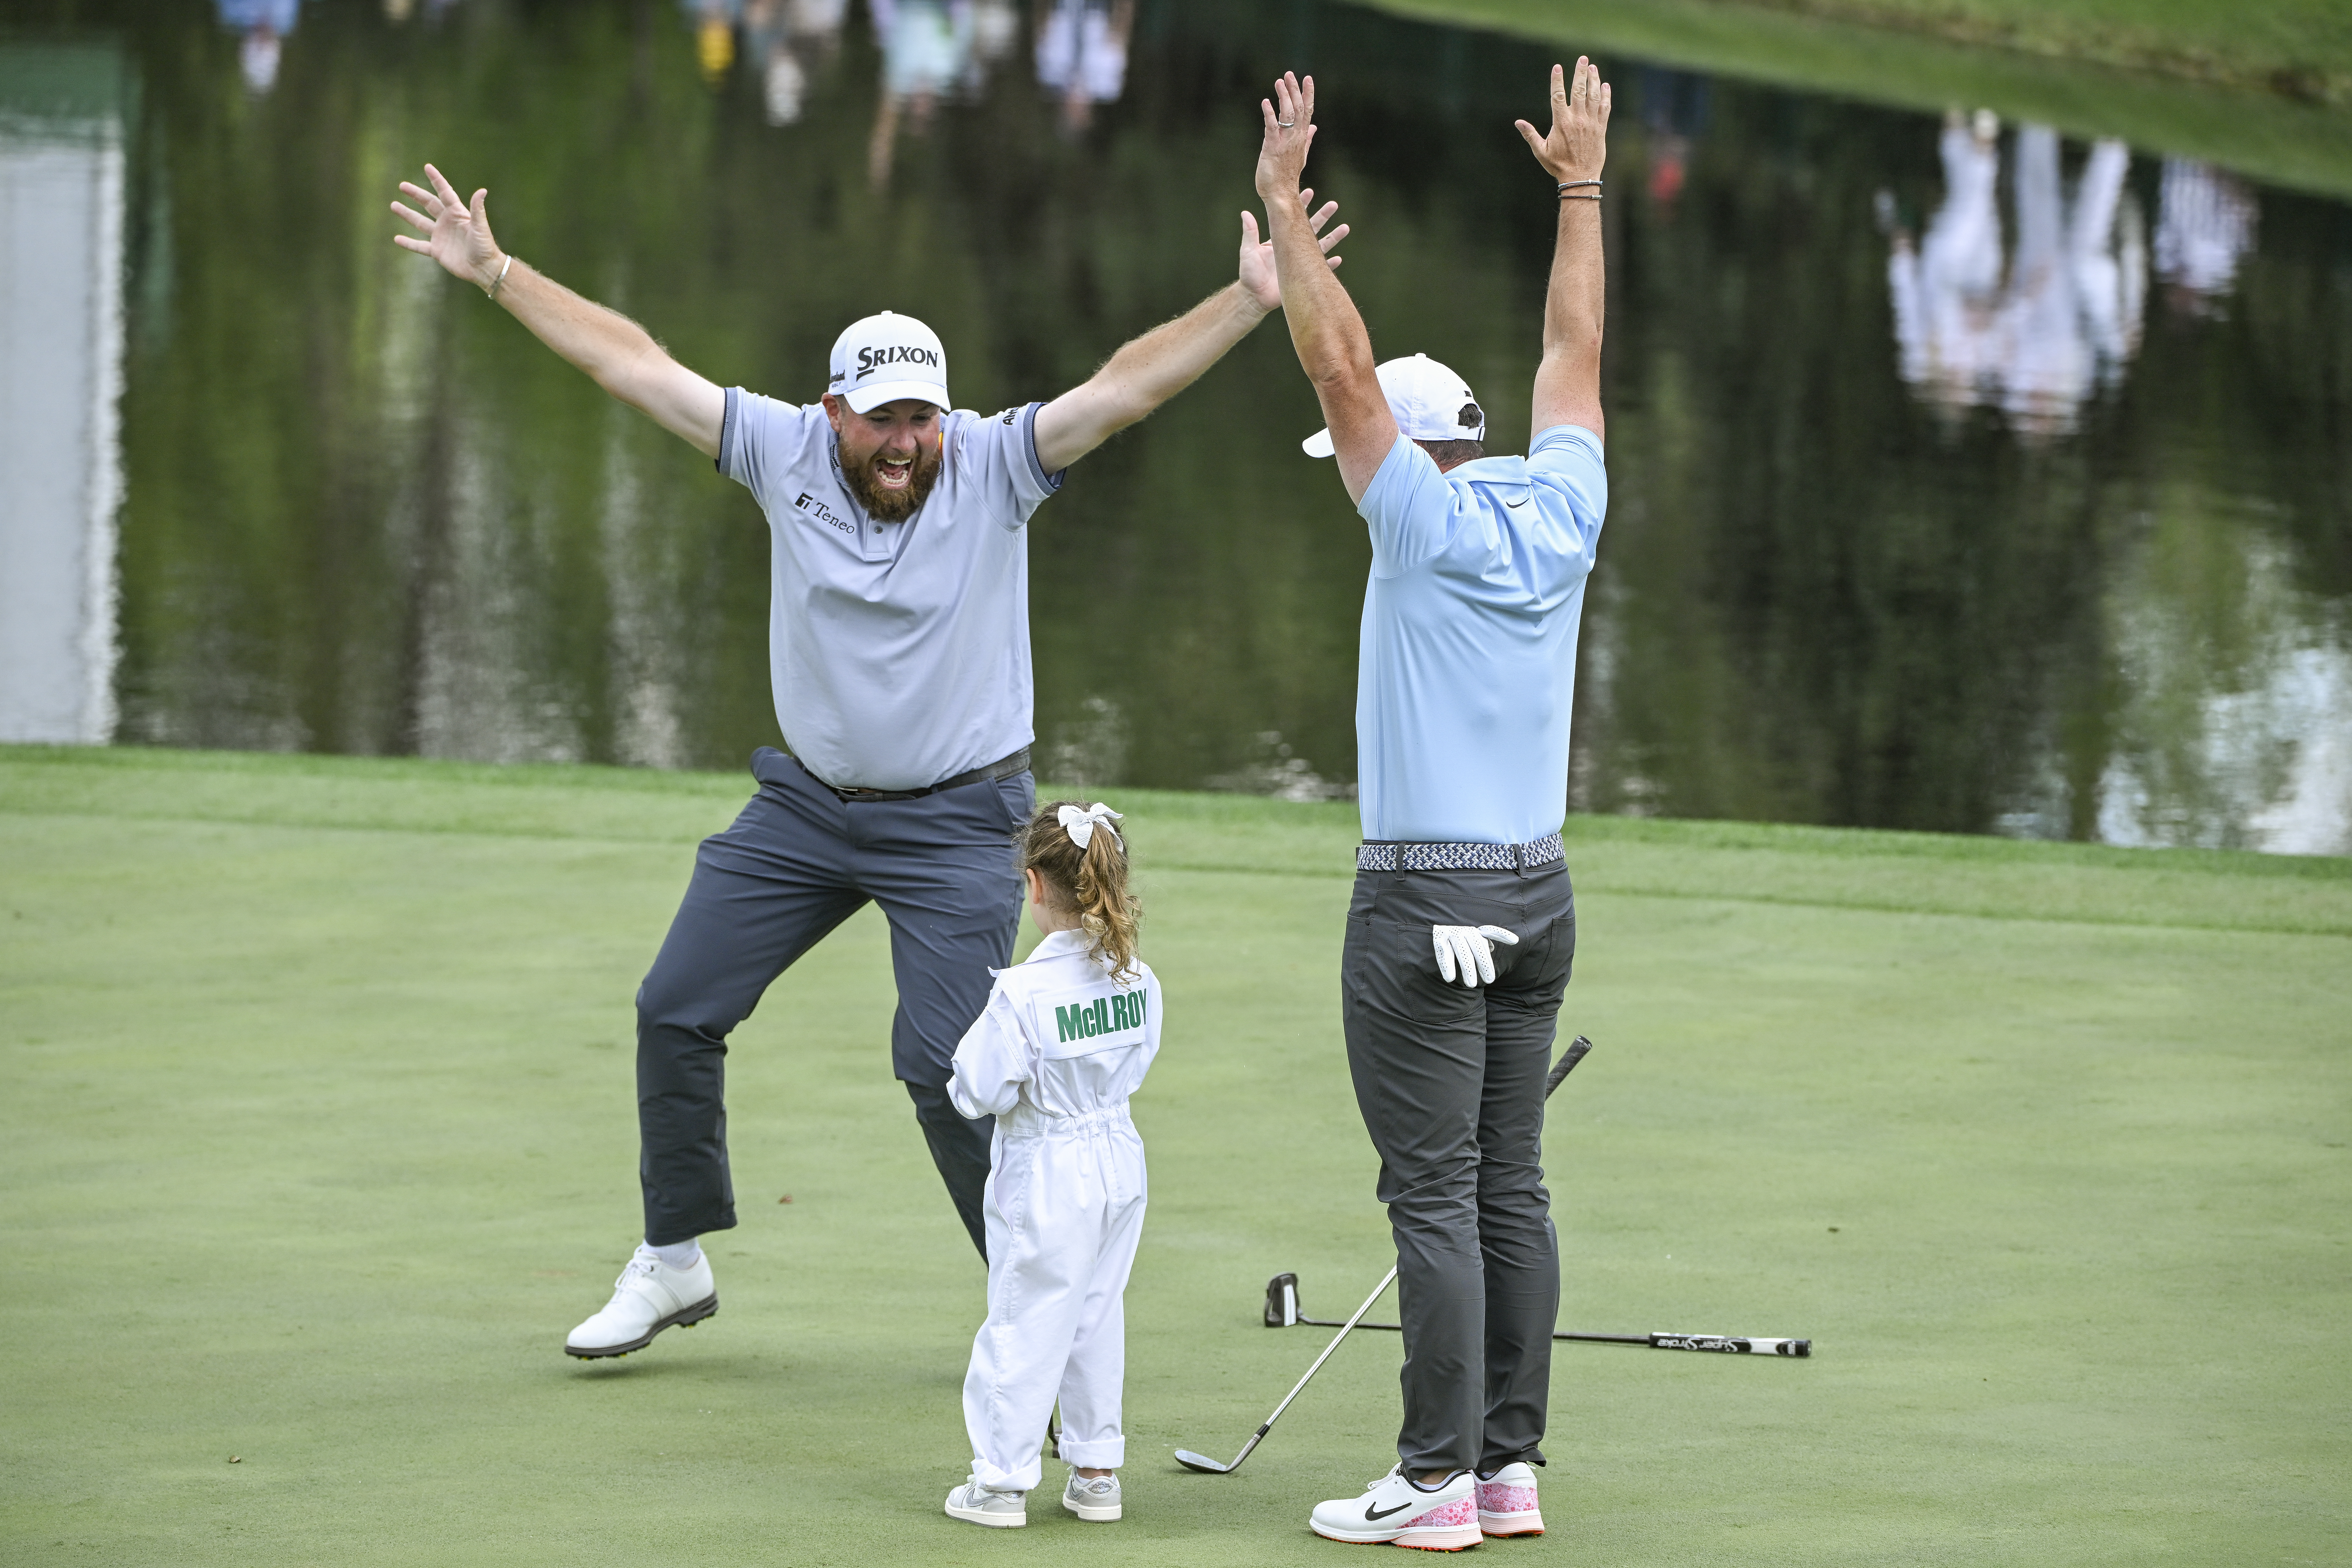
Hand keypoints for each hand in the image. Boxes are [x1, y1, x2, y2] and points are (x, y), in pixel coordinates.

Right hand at [391, 163, 504, 290]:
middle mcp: (447, 222)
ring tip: (394, 205)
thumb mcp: (480, 226)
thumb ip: (478, 209)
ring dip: (407, 214)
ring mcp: (441, 236)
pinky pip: (419, 246)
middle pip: (428, 204)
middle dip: (415, 194)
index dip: (436, 180)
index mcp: (457, 213)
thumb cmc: (485, 246)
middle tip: (402, 185)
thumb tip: (482, 190)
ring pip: (420, 222)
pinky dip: (409, 243)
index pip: (444, 192)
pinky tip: (397, 239)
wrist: (484, 269)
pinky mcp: (437, 251)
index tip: (427, 167)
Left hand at [1238, 187, 1347, 312]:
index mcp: (1281, 239)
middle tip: (1334, 204)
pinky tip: (1339, 258)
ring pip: (1321, 246)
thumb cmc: (1249, 274)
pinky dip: (1329, 265)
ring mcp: (1301, 262)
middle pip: (1312, 228)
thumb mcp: (1248, 250)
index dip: (1302, 205)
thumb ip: (1250, 232)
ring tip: (1345, 227)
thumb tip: (1245, 213)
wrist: (1254, 297)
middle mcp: (1294, 248)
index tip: (1309, 192)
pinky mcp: (1304, 277)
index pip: (1293, 218)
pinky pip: (1320, 269)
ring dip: (1333, 237)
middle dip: (1323, 216)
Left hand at [1254, 71, 1316, 201]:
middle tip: (1289, 74)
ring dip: (1283, 97)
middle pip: (1298, 109)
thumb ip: (1307, 139)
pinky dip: (1269, 114)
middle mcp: (1295, 138)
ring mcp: (1284, 142)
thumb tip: (1315, 127)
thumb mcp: (1300, 155)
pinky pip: (1271, 128)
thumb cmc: (1287, 176)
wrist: (1281, 195)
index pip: (1307, 111)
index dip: (1308, 94)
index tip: (1308, 78)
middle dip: (1294, 90)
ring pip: (1287, 115)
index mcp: (1301, 138)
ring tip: (1279, 82)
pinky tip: (1265, 102)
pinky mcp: (1272, 148)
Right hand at [1433, 924, 1519, 988]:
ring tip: (1471, 984)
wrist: (1438, 931)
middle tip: (1489, 981)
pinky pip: (1444, 954)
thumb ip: (1487, 944)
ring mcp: (1452, 933)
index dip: (1503, 934)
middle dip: (1484, 965)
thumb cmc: (1462, 941)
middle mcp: (1465, 930)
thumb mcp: (1475, 941)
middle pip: (1477, 948)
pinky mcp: (1439, 939)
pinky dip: (1447, 966)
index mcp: (1476, 931)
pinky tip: (1450, 978)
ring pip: (1462, 952)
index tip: (1515, 941)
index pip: (1490, 932)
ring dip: (1467, 969)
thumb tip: (1502, 945)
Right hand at [1514, 57, 1610, 183]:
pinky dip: (1605, 96)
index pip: (1557, 96)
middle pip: (1579, 90)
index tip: (1558, 67)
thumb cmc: (1558, 165)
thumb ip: (1530, 135)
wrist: (1580, 178)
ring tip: (1593, 68)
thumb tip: (1517, 123)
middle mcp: (1577, 119)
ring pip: (1593, 96)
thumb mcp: (1540, 151)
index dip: (1557, 80)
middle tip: (1582, 59)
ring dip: (1594, 80)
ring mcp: (1591, 123)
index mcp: (1561, 123)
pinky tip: (1605, 86)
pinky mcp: (1601, 128)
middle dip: (1580, 73)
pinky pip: (1605, 108)